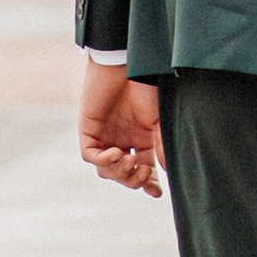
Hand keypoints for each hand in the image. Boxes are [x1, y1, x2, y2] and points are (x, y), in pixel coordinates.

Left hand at [79, 63, 164, 196]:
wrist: (126, 63)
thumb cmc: (145, 86)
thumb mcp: (158, 118)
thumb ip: (161, 144)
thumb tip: (167, 171)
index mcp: (140, 140)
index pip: (142, 170)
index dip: (148, 184)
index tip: (157, 193)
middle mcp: (121, 141)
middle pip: (123, 175)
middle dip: (133, 180)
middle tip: (144, 172)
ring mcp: (104, 137)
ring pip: (106, 170)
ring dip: (119, 171)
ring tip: (131, 159)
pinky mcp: (89, 130)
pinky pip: (90, 155)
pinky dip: (103, 160)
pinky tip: (116, 153)